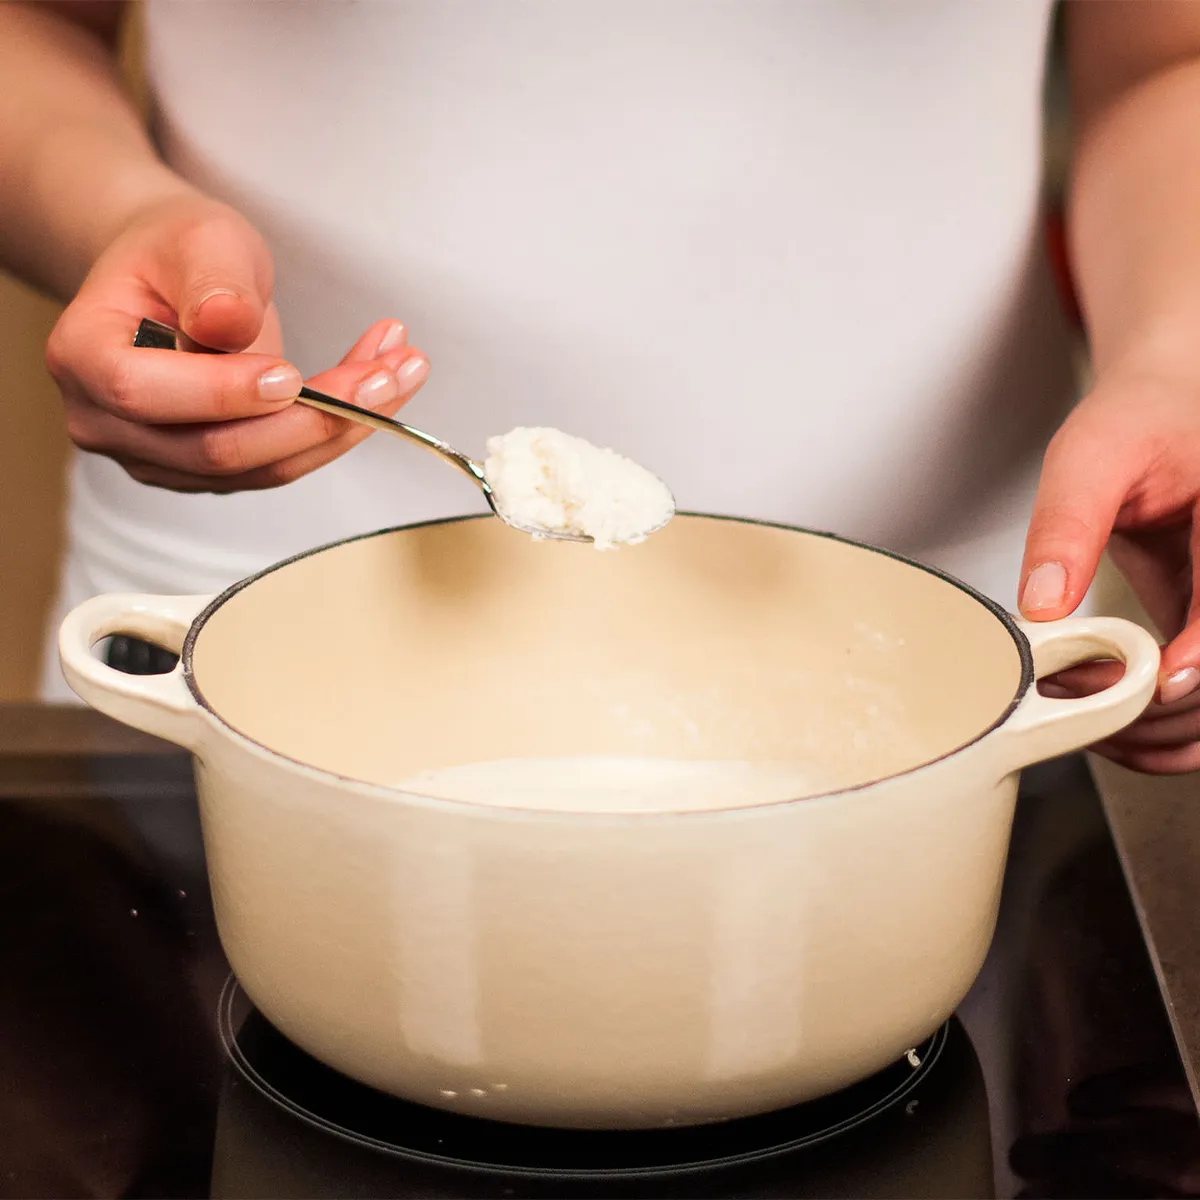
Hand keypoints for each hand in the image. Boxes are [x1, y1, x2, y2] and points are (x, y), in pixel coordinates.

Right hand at [46, 191, 428, 490]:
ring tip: (402, 370)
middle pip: (221, 447)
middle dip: (316, 415)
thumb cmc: (179, 251)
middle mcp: (110, 422)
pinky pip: (284, 462)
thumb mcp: (200, 239)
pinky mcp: (212, 470)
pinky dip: (339, 429)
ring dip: (346, 425)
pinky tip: (381, 383)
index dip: (224, 392)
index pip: (147, 394)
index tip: (294, 374)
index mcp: (84, 357)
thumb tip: (227, 326)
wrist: (177, 277)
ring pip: (267, 465)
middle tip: (389, 373)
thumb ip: (214, 282)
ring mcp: (162, 457)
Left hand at [1019, 354, 1199, 772]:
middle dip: (1164, 707)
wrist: (1167, 407)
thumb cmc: (1140, 420)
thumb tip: (1042, 607)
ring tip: (1086, 714)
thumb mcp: (1091, 454)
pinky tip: (1111, 721)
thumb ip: (1067, 525)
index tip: (1152, 685)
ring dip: (1164, 730)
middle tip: (1082, 701)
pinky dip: (1168, 727)